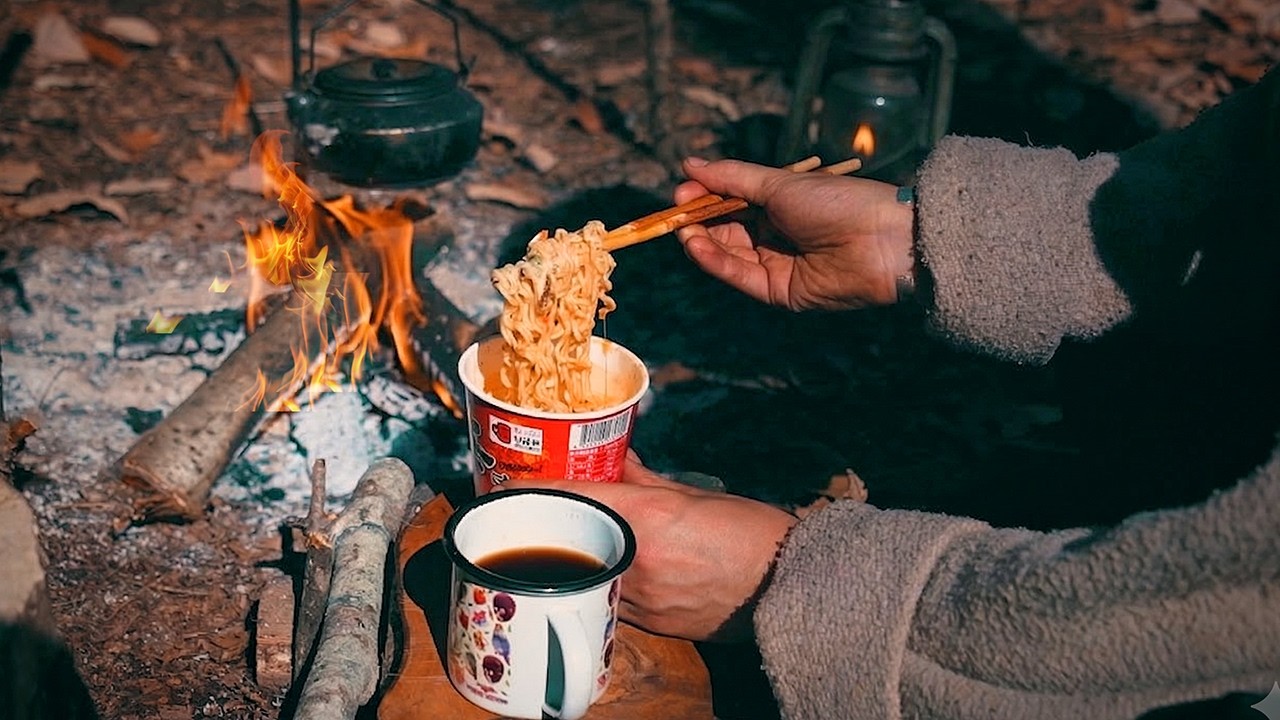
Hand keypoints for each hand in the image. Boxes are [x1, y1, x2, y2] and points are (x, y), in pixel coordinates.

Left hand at [498, 453, 797, 641]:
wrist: (789, 586)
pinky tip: (588, 571)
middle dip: (536, 528)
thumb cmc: (751, 532)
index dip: (530, 490)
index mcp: (646, 518)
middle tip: (518, 514)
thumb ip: (647, 479)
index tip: (508, 483)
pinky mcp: (650, 624)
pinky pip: (607, 600)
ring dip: (561, 558)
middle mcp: (634, 560)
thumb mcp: (696, 495)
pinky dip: (593, 583)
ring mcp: (640, 598)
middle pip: (562, 542)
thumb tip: (619, 461)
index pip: (568, 499)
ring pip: (580, 576)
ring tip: (546, 540)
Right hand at [674, 157, 914, 310]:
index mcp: (779, 205)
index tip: (681, 192)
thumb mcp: (779, 183)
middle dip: (697, 222)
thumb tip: (688, 164)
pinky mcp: (779, 292)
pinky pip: (741, 276)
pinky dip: (716, 263)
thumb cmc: (837, 202)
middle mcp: (775, 235)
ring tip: (683, 230)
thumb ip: (731, 177)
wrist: (881, 239)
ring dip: (702, 243)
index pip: (729, 203)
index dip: (703, 198)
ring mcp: (776, 264)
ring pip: (728, 255)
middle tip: (675, 213)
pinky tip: (698, 248)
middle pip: (724, 231)